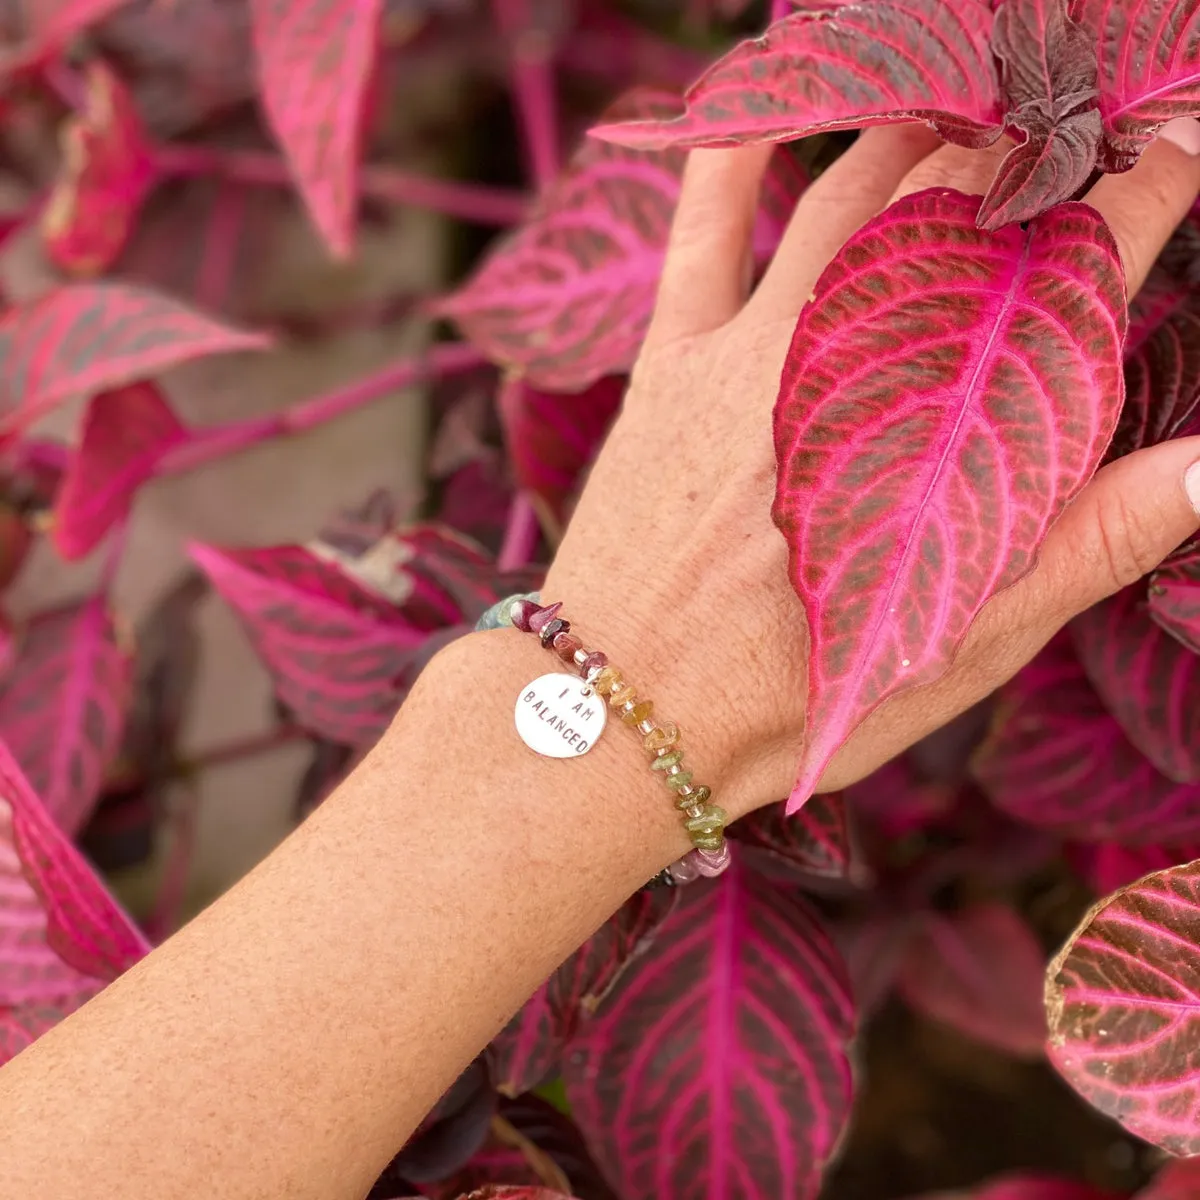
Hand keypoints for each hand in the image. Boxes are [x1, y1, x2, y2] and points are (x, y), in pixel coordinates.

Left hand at [543, 121, 1199, 821]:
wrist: (627, 715)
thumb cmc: (798, 696)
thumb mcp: (962, 643)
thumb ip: (1087, 544)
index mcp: (952, 422)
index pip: (1073, 271)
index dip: (1145, 191)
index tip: (1181, 140)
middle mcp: (860, 356)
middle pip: (968, 203)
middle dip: (1039, 141)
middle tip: (1074, 110)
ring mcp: (755, 347)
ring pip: (853, 189)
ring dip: (920, 124)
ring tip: (971, 92)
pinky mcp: (670, 362)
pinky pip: (702, 230)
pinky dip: (734, 155)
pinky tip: (765, 102)